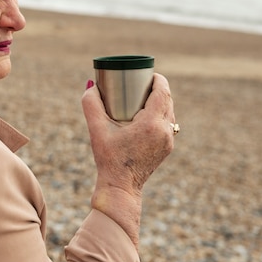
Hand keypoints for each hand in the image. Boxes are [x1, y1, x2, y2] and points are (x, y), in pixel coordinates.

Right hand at [82, 73, 175, 245]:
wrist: (121, 187)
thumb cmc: (108, 159)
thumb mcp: (96, 129)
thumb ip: (91, 104)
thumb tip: (91, 85)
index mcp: (151, 124)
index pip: (163, 92)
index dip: (158, 79)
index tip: (148, 73)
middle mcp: (164, 131)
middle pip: (168, 100)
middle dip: (158, 88)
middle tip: (143, 83)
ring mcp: (168, 141)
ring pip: (170, 113)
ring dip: (161, 102)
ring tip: (145, 96)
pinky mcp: (167, 148)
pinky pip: (168, 124)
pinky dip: (160, 115)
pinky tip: (148, 115)